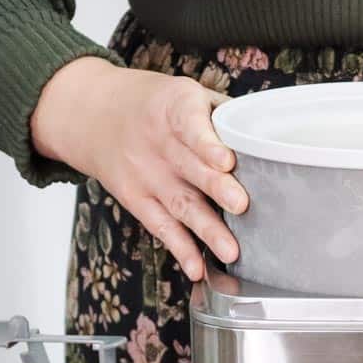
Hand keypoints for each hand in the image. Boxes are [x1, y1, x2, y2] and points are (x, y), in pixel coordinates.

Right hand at [31, 57, 247, 280]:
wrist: (94, 114)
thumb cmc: (155, 105)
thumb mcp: (182, 93)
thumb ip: (220, 115)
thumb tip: (267, 138)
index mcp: (174, 108)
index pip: (190, 125)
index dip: (208, 144)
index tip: (226, 160)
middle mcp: (159, 143)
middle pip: (191, 169)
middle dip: (217, 188)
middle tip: (242, 205)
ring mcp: (147, 175)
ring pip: (181, 204)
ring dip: (207, 229)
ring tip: (231, 250)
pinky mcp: (137, 200)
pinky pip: (162, 227)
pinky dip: (181, 249)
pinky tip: (197, 268)